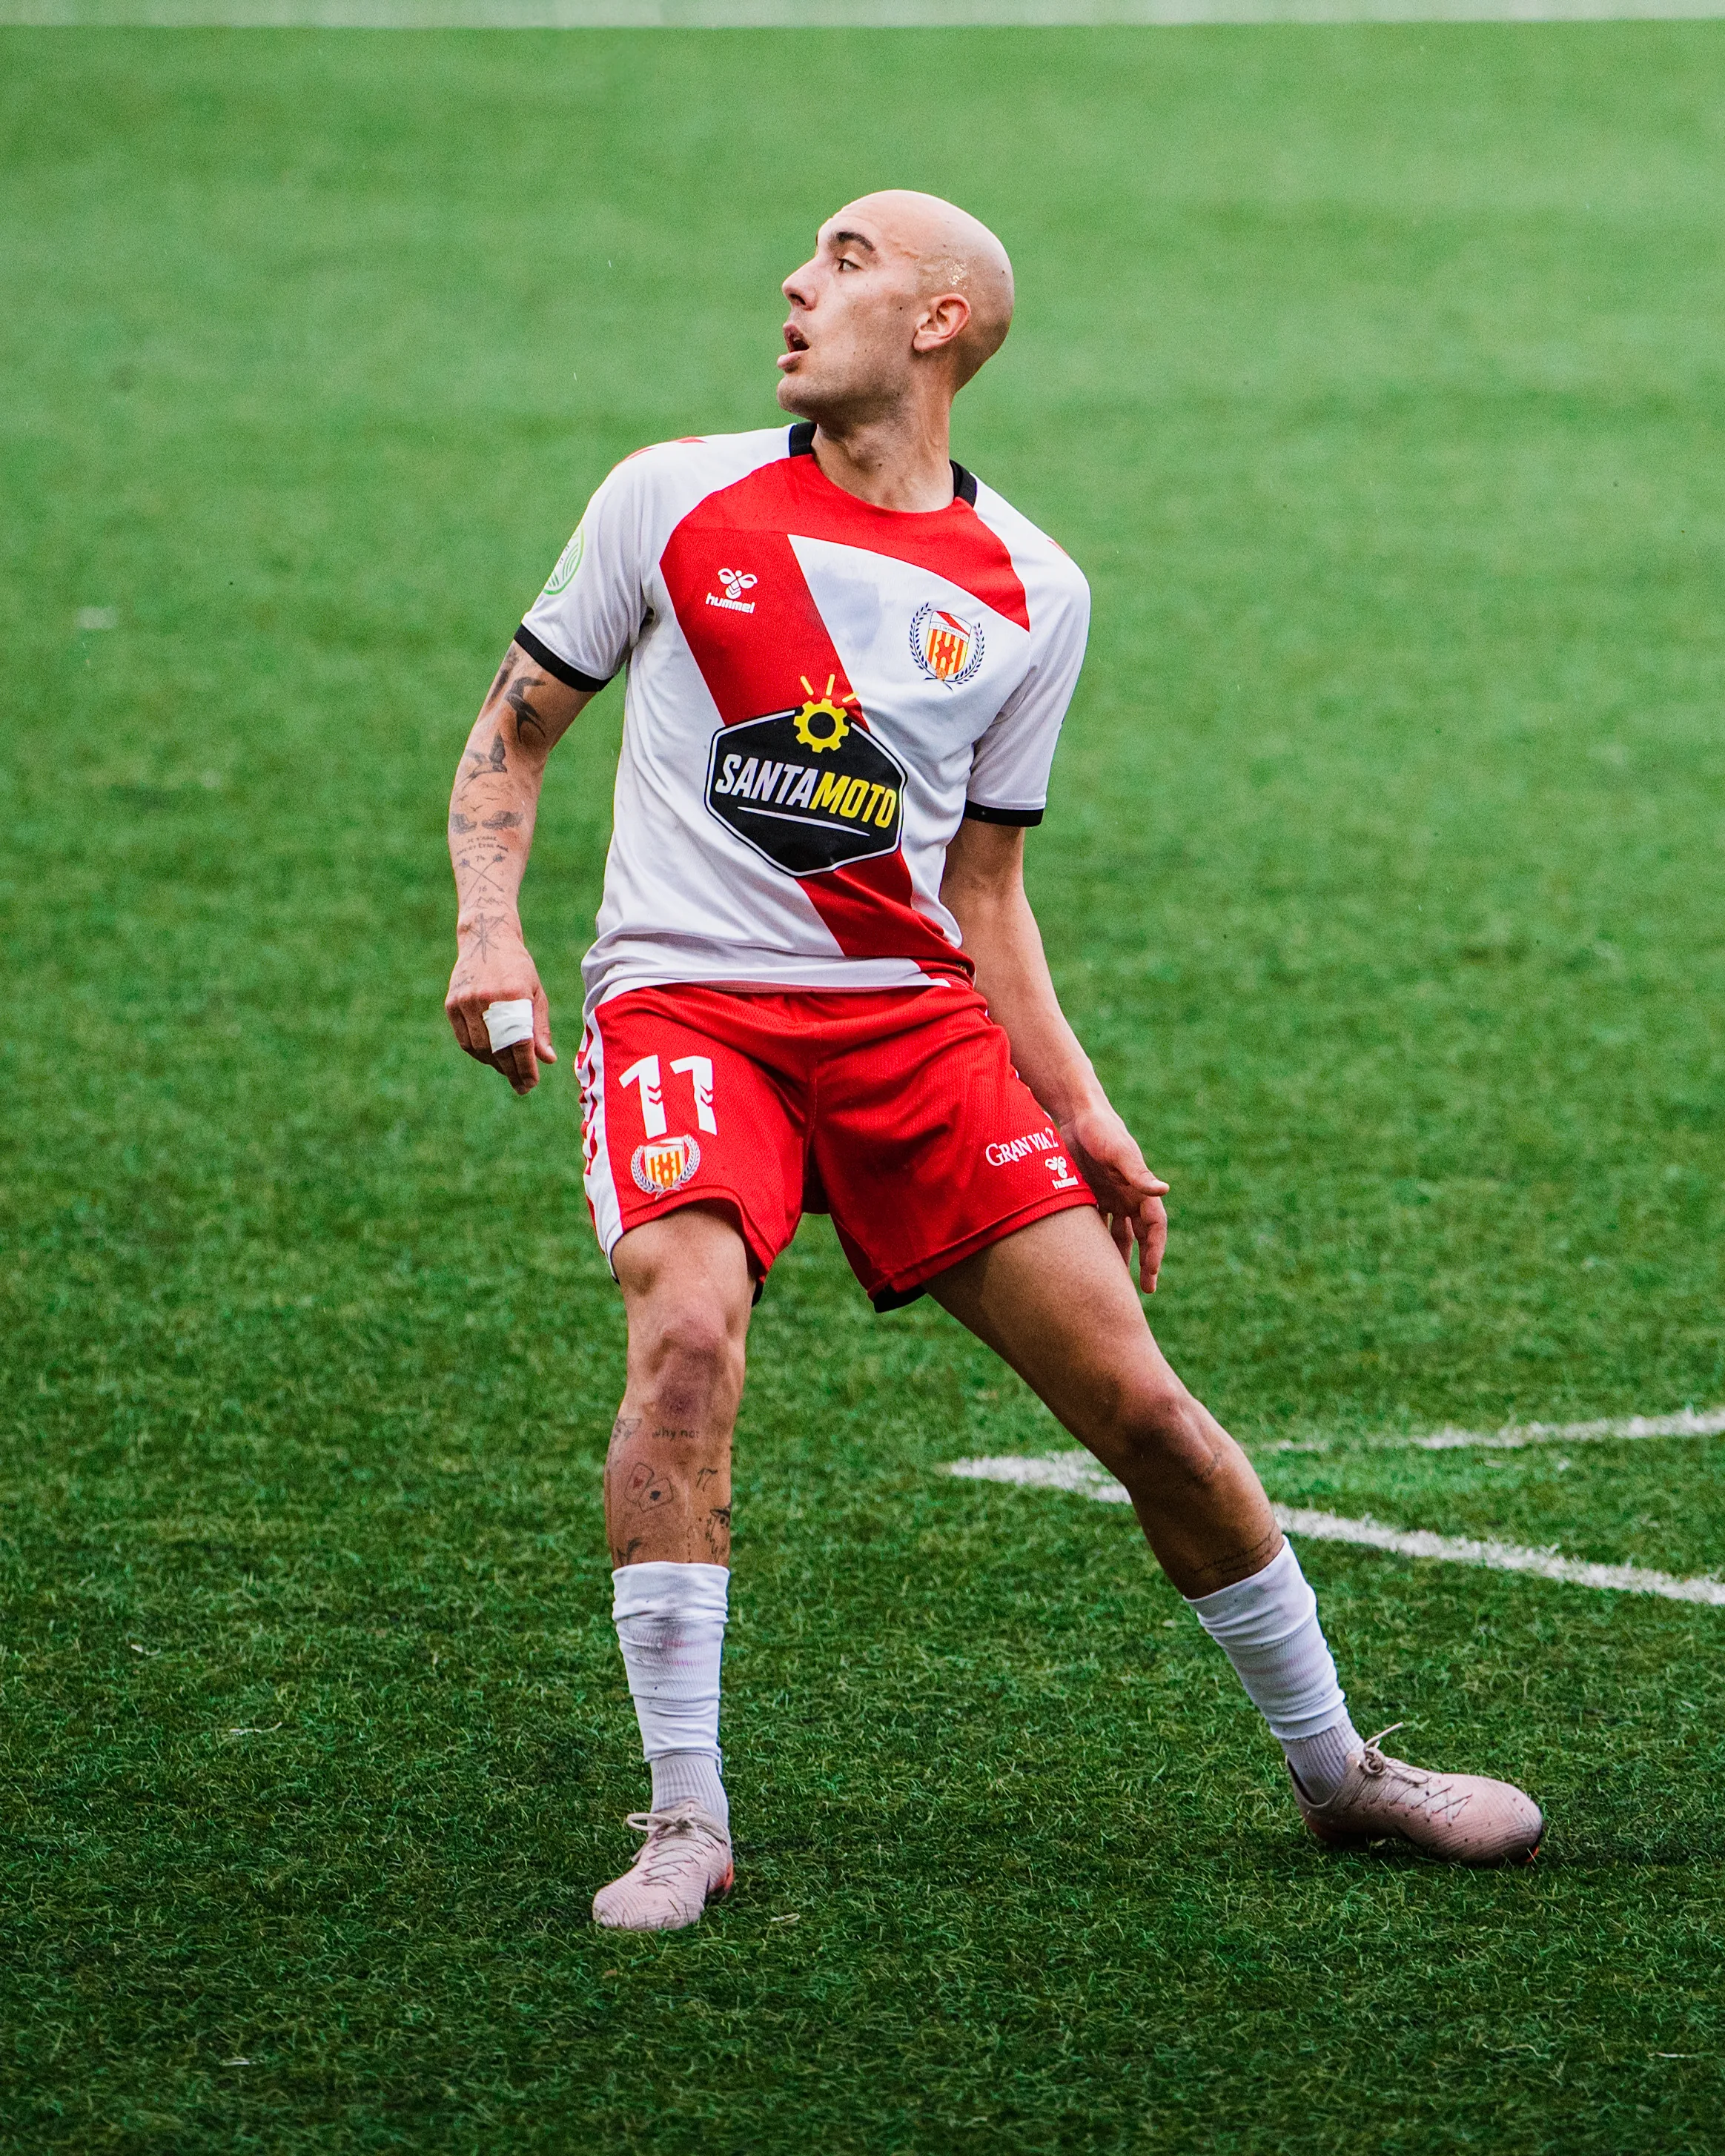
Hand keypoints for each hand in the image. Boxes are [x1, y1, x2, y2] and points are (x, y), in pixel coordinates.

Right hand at [445, 924, 555, 1095]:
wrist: (487, 939)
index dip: (526, 1067)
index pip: (520, 1042)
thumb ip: (540, 1027)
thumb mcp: (535, 993)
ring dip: (495, 1065)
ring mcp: (466, 1002)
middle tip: (523, 1087)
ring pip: (480, 1048)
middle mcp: (487, 999)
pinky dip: (479, 1053)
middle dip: (512, 1072)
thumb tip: (547, 1060)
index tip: (532, 1083)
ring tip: (509, 1072)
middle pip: (499, 1049)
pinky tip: (491, 1058)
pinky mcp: (452, 1004)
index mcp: (514, 995)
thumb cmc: (518, 968)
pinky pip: (465, 1040)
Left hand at [1061, 1100, 1169, 1291]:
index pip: (1155, 1227)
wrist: (1075, 1114)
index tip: (1152, 1275)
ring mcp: (1111, 1196)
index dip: (1155, 1251)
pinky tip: (1086, 1263)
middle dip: (1145, 1263)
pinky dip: (1094, 1244)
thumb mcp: (1119, 1151)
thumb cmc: (1100, 1130)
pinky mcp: (1091, 1195)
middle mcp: (1129, 1196)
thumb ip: (1138, 1173)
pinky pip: (1095, 1226)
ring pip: (1118, 1235)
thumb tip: (1164, 1191)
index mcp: (1141, 1188)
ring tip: (1115, 1285)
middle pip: (1141, 1236)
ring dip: (1119, 1258)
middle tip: (1146, 1290)